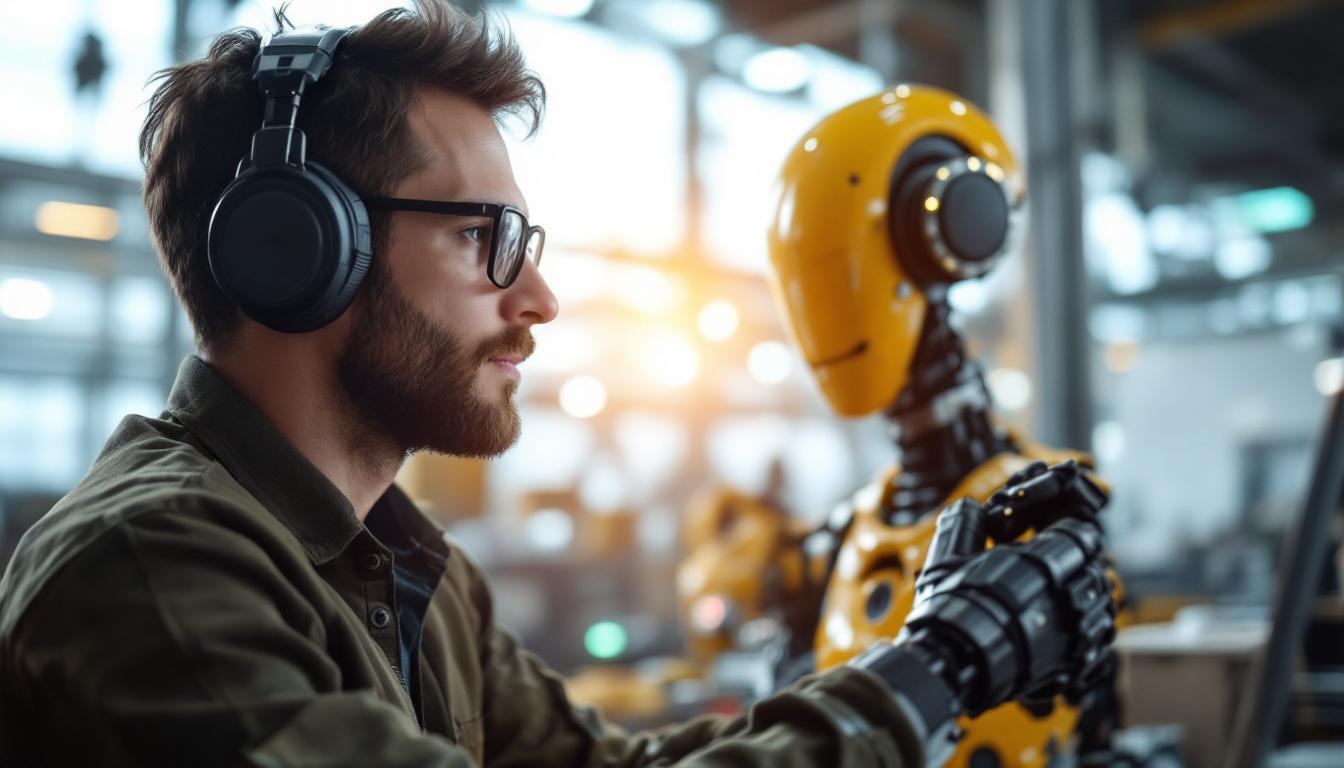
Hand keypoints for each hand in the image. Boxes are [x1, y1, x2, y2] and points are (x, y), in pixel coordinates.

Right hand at [850, 462, 1117, 764]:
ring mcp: (1076, 629)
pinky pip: (1101, 641)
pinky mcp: (1078, 660)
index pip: (1081, 535)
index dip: (1070, 534)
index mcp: (1043, 562)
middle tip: (1058, 571)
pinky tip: (1073, 631)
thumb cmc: (952, 608)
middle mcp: (1068, 594)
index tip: (1057, 539)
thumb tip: (971, 505)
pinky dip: (1092, 633)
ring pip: (1103, 604)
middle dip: (1080, 565)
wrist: (954, 662)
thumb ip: (965, 523)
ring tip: (1066, 601)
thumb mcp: (949, 556)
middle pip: (1095, 568)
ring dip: (1088, 598)